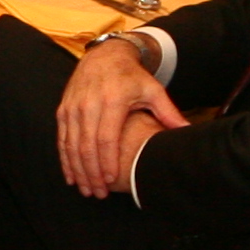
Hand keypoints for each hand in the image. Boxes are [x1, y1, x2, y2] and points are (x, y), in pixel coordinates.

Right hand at [54, 32, 179, 197]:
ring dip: (78, 170)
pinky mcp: (64, 110)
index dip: (107, 161)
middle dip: (91, 173)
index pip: (107, 137)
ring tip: (86, 190)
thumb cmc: (131, 76)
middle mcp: (89, 104)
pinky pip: (62, 139)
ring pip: (72, 145)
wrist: (104, 56)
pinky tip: (71, 176)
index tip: (111, 180)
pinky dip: (65, 160)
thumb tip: (187, 132)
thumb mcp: (153, 90)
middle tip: (99, 193)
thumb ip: (169, 113)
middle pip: (87, 145)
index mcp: (113, 100)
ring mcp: (73, 107)